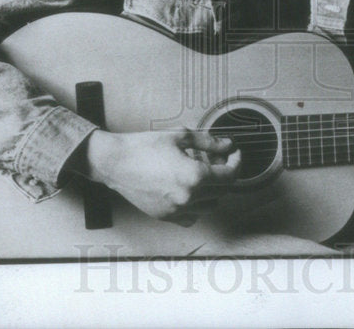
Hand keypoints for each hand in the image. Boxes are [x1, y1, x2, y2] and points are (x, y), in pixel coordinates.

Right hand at [83, 128, 240, 225]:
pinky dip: (197, 205)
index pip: (230, 175)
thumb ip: (209, 143)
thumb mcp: (180, 137)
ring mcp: (177, 210)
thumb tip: (228, 145)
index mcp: (194, 176)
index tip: (235, 155)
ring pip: (210, 205)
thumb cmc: (143, 147)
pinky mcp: (166, 216)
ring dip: (213, 190)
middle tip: (218, 159)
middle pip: (223, 190)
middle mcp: (188, 197)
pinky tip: (190, 190)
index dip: (237, 163)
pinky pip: (193, 216)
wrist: (115, 162)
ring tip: (202, 173)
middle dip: (225, 174)